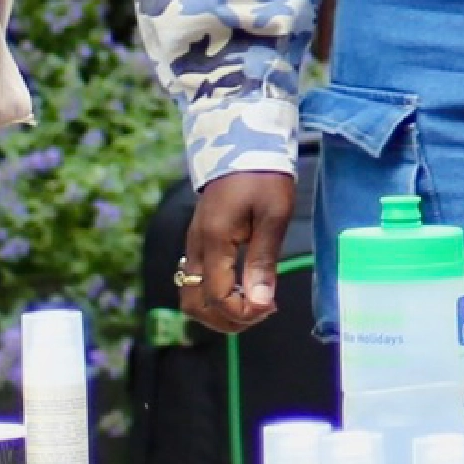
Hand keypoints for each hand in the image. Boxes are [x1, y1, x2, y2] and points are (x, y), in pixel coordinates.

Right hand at [178, 170, 293, 332]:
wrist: (241, 143)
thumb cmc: (263, 176)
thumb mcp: (273, 216)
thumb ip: (263, 261)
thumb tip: (260, 303)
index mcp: (214, 241)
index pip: (217, 297)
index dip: (243, 313)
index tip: (270, 307)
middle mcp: (195, 247)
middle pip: (195, 305)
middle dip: (227, 320)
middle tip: (261, 311)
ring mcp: (192, 245)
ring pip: (190, 296)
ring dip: (218, 312)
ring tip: (252, 304)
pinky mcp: (197, 242)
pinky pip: (195, 282)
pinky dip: (214, 296)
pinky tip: (241, 289)